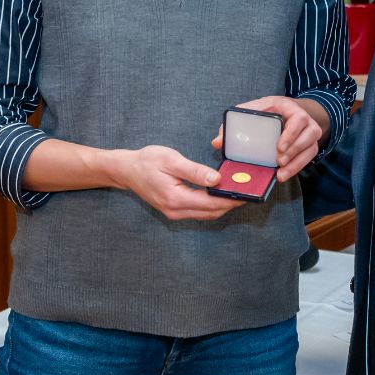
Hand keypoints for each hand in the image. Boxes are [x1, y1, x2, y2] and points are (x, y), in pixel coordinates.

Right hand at [105, 145, 243, 220]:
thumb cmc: (147, 161)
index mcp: (175, 198)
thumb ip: (195, 171)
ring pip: (206, 214)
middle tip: (248, 192)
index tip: (246, 193)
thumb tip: (216, 179)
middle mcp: (175, 210)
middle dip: (230, 204)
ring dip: (222, 206)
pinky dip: (211, 205)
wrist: (126, 170)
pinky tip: (220, 194)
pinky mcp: (173, 210)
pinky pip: (198, 212)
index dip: (230, 199)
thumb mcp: (172, 160)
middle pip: (211, 212)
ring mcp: (174, 213)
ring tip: (237, 193)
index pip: (211, 203)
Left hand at [214, 96, 324, 181]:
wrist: (288, 111)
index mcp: (290, 108)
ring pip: (311, 149)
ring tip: (281, 173)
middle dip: (294, 151)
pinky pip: (308, 158)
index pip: (298, 119)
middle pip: (309, 135)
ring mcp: (311, 133)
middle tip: (279, 162)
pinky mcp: (310, 146)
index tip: (279, 148)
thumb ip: (237, 121)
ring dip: (296, 162)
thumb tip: (217, 142)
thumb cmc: (270, 110)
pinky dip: (297, 167)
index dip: (291, 134)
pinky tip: (284, 175)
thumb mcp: (255, 109)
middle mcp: (305, 120)